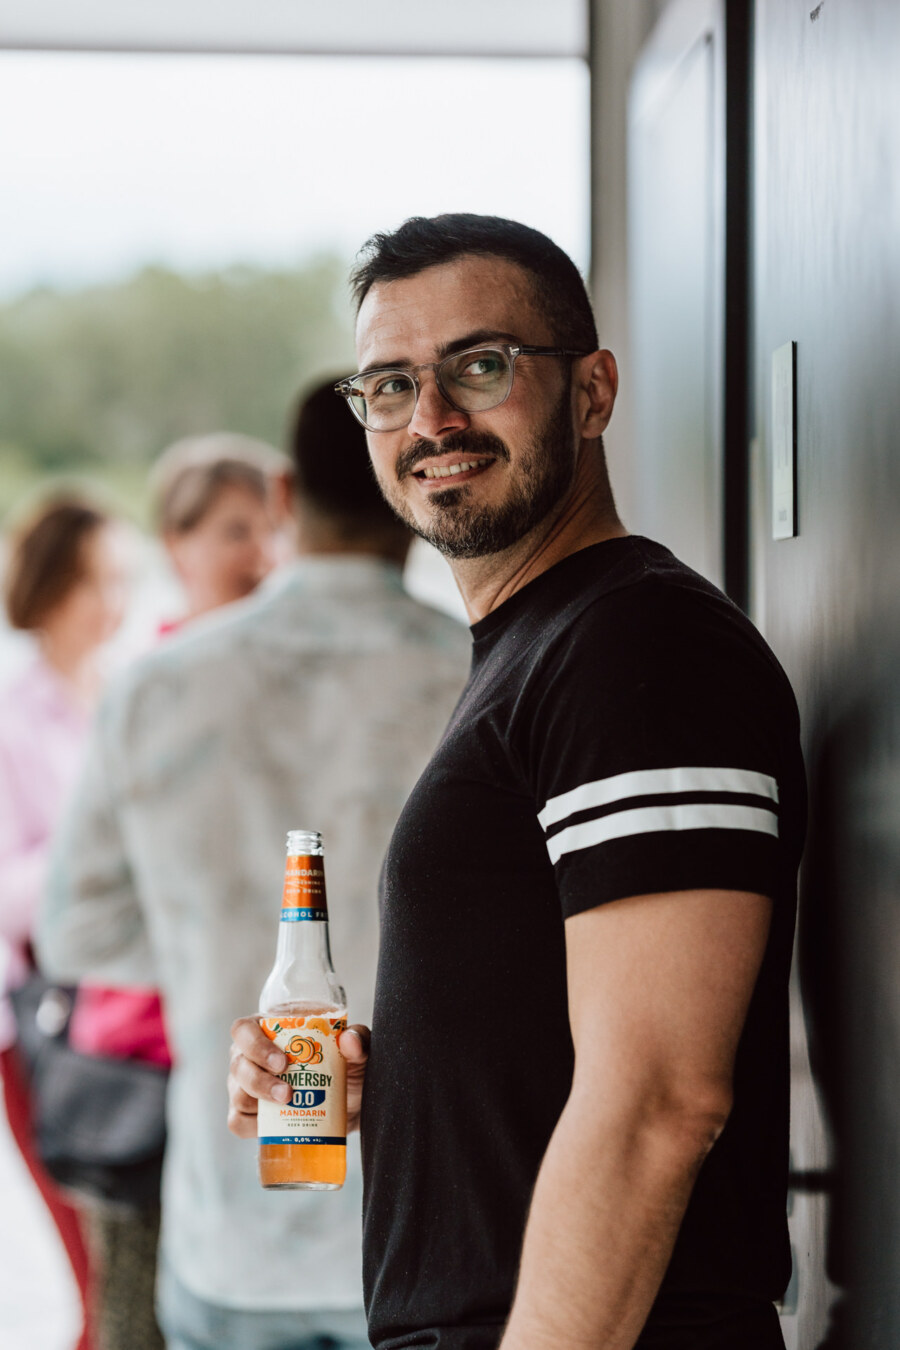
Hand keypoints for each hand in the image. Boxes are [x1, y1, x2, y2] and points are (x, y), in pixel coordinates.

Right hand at [227, 1016, 369, 1137]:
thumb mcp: (358, 1052)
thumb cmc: (348, 1067)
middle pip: (238, 1064)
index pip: (244, 1030)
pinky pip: (237, 1122)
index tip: (281, 1062)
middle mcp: (252, 1057)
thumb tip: (349, 1041)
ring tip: (287, 1105)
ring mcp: (248, 1086)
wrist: (352, 1106)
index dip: (254, 1044)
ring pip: (237, 1093)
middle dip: (259, 1080)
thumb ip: (359, 1040)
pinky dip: (250, 1126)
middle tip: (287, 1092)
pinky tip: (271, 1127)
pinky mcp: (250, 1115)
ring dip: (257, 1101)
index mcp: (270, 1030)